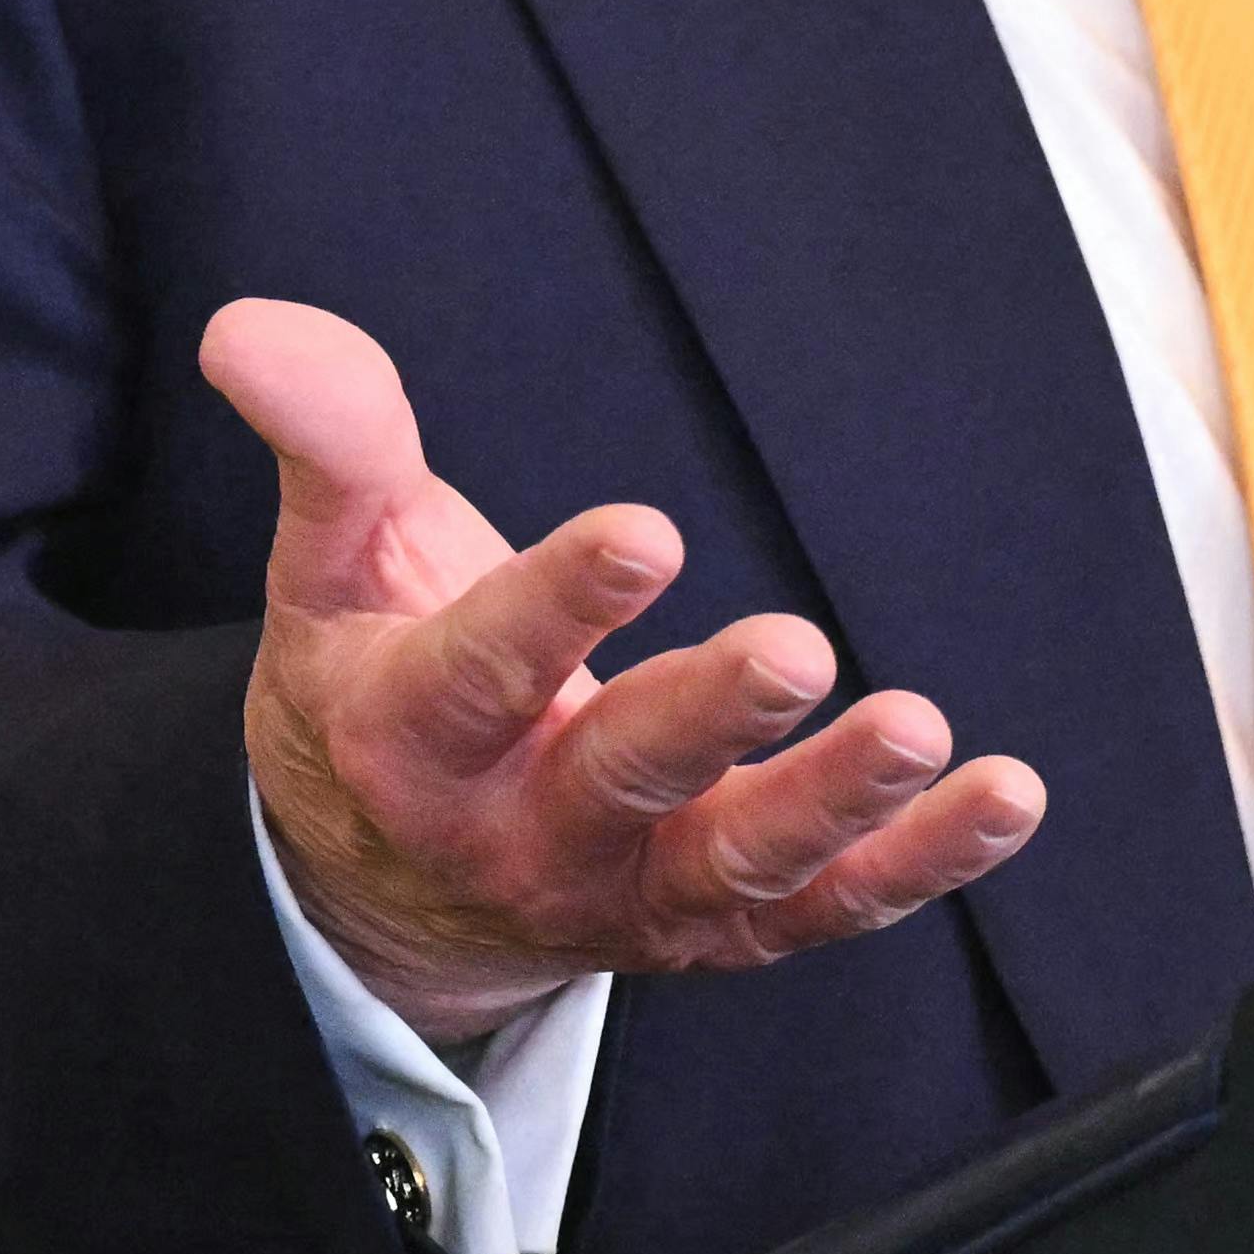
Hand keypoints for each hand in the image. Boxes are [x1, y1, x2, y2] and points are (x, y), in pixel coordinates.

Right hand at [206, 297, 1045, 1055]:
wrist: (383, 889)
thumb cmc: (377, 683)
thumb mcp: (328, 564)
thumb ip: (325, 440)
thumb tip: (249, 325)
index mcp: (411, 740)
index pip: (478, 675)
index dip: (555, 606)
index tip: (644, 533)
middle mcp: (521, 836)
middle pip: (619, 784)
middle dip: (708, 721)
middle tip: (795, 653)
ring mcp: (626, 897)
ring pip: (737, 865)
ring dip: (838, 806)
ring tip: (924, 731)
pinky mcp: (716, 929)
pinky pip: (827, 911)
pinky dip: (920, 865)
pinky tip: (1003, 801)